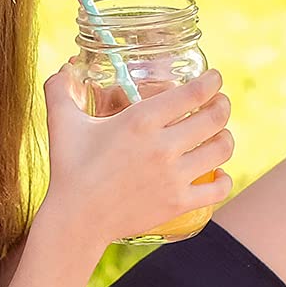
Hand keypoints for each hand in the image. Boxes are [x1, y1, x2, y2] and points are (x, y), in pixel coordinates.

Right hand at [41, 63, 234, 248]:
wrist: (76, 219)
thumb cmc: (69, 168)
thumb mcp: (62, 123)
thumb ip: (59, 89)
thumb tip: (62, 67)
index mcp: (141, 120)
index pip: (194, 92)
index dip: (212, 81)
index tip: (214, 78)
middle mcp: (163, 146)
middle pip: (215, 118)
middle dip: (223, 105)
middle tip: (220, 103)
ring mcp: (174, 176)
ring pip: (222, 149)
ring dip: (226, 138)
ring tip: (220, 135)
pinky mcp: (179, 203)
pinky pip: (219, 188)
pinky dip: (224, 179)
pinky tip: (218, 174)